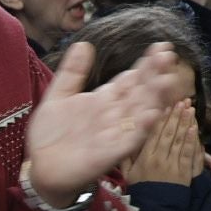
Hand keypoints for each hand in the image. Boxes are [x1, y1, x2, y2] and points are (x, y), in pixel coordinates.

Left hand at [26, 42, 180, 205]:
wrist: (41, 167)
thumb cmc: (52, 134)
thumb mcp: (58, 97)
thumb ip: (72, 72)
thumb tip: (84, 43)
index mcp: (105, 99)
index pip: (131, 78)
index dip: (146, 63)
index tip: (161, 47)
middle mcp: (116, 114)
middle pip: (141, 91)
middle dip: (155, 74)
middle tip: (169, 55)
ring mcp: (116, 133)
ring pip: (141, 112)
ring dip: (155, 97)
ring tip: (167, 79)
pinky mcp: (111, 152)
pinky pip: (131, 139)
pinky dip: (142, 128)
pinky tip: (152, 114)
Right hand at [122, 100, 201, 185]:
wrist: (156, 209)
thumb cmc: (141, 190)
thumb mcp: (127, 174)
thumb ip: (125, 157)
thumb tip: (124, 139)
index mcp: (144, 158)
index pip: (154, 135)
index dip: (161, 120)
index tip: (166, 107)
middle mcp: (159, 159)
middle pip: (168, 134)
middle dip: (176, 116)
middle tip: (182, 102)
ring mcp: (172, 165)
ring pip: (179, 141)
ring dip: (185, 123)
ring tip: (190, 109)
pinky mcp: (184, 172)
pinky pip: (188, 153)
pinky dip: (192, 140)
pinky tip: (194, 128)